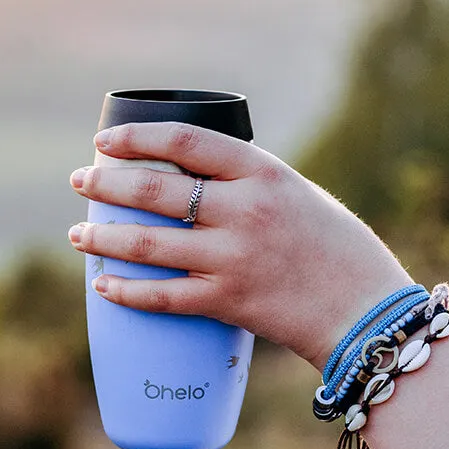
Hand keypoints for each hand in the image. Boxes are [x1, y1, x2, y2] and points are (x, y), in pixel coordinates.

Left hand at [68, 122, 413, 370]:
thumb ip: (244, 184)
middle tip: (80, 182)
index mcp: (263, 172)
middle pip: (155, 189)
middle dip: (107, 184)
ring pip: (148, 244)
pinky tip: (104, 284)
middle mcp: (246, 210)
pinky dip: (127, 291)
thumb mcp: (295, 193)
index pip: (185, 140)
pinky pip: (163, 295)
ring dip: (104, 237)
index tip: (105, 141)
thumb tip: (183, 177)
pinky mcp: (229, 302)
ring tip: (79, 233)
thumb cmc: (334, 248)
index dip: (136, 136)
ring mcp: (234, 257)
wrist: (368, 312)